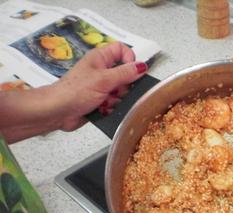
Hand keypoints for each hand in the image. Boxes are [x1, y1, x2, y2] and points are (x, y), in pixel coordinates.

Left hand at [0, 42, 147, 142]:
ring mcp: (101, 86)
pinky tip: (103, 109)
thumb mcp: (104, 80)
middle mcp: (102, 70)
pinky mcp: (100, 101)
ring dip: (117, 99)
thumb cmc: (77, 91)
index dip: (129, 58)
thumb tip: (143, 66)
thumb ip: (125, 73)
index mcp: (100, 58)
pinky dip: (111, 107)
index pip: (121, 50)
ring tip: (106, 102)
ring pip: (121, 91)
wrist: (58, 112)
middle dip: (124, 85)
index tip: (132, 71)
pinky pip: (115, 103)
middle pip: (125, 73)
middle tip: (116, 90)